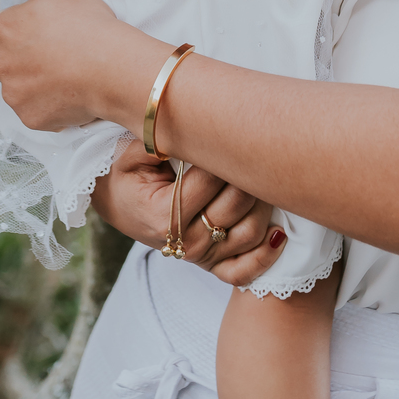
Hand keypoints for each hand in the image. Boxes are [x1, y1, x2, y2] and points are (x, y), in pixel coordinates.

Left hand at [0, 0, 135, 129]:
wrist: (111, 68)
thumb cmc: (91, 27)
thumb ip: (40, 0)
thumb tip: (37, 9)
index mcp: (5, 27)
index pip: (7, 30)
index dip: (29, 33)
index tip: (47, 38)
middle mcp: (1, 61)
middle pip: (7, 62)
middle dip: (25, 62)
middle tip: (55, 61)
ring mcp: (13, 93)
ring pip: (19, 90)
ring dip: (36, 87)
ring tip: (67, 81)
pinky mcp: (29, 117)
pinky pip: (37, 112)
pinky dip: (50, 108)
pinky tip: (71, 97)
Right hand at [92, 141, 287, 287]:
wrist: (118, 206)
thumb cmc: (127, 176)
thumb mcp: (133, 155)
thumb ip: (157, 141)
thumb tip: (190, 127)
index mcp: (166, 215)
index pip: (213, 178)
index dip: (227, 152)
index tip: (234, 131)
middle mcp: (186, 242)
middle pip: (237, 203)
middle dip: (250, 173)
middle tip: (255, 146)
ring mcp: (201, 257)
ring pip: (250, 231)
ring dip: (265, 203)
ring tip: (263, 176)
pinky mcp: (211, 265)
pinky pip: (244, 271)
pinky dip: (266, 255)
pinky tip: (280, 233)